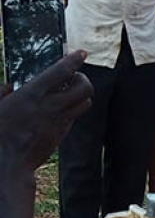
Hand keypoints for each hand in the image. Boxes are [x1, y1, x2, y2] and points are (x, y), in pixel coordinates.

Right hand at [0, 51, 92, 172]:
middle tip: (73, 78)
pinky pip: (74, 116)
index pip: (62, 71)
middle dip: (82, 78)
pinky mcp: (61, 133)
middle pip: (84, 87)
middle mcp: (50, 106)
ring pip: (85, 102)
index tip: (80, 53)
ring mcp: (59, 121)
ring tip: (68, 93)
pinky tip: (59, 110)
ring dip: (81, 94)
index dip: (74, 60)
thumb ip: (1, 93)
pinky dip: (72, 109)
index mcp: (32, 94)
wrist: (8, 164)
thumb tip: (8, 85)